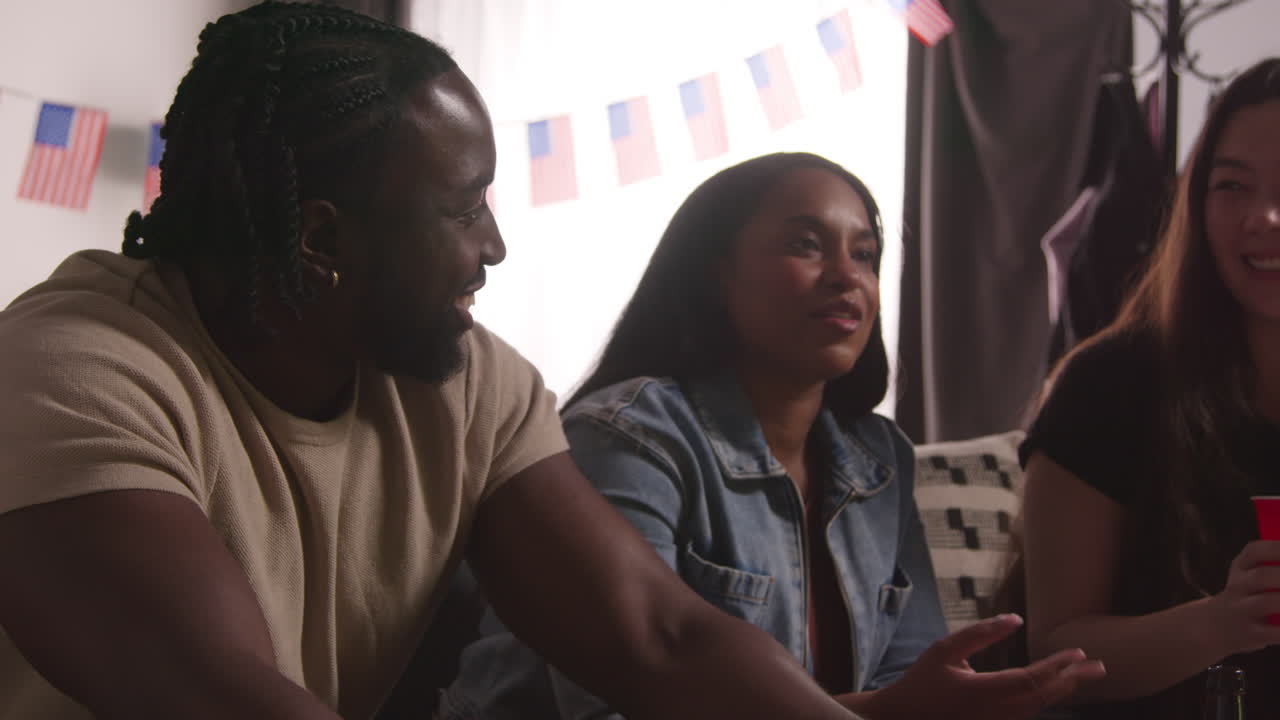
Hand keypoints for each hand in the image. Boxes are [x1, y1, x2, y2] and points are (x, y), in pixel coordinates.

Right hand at [854, 614, 1104, 719]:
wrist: (905, 718)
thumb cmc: (923, 681)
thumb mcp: (945, 649)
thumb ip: (981, 633)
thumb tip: (1016, 619)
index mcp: (983, 691)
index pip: (1032, 679)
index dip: (1058, 666)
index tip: (1078, 652)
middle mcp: (995, 712)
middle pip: (1045, 697)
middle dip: (1073, 680)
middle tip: (1099, 667)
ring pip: (1039, 708)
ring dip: (1063, 690)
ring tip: (1082, 674)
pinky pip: (1028, 713)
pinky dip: (1046, 699)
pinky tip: (1055, 687)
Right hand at [1205, 539, 1279, 654]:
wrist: (1214, 627)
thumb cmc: (1245, 595)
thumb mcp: (1248, 574)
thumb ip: (1273, 564)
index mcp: (1240, 567)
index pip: (1255, 551)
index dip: (1277, 548)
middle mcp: (1238, 586)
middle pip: (1262, 576)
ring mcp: (1241, 610)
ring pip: (1265, 603)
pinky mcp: (1250, 634)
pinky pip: (1272, 633)